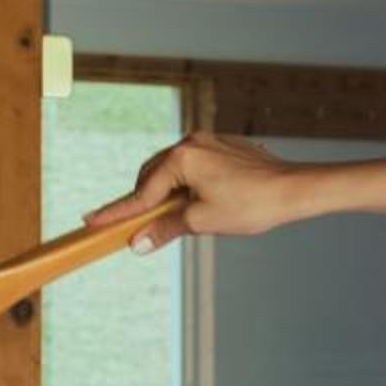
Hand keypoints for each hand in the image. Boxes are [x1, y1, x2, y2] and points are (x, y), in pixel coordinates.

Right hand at [82, 130, 302, 251]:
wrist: (295, 189)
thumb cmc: (251, 204)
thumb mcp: (202, 221)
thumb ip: (165, 229)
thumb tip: (136, 243)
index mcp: (182, 158)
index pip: (141, 192)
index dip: (116, 212)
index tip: (90, 222)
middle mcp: (191, 142)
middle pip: (152, 175)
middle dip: (144, 202)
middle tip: (134, 228)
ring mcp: (209, 141)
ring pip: (173, 170)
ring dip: (166, 193)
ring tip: (170, 218)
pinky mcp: (224, 147)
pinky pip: (194, 165)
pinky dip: (186, 184)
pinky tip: (195, 202)